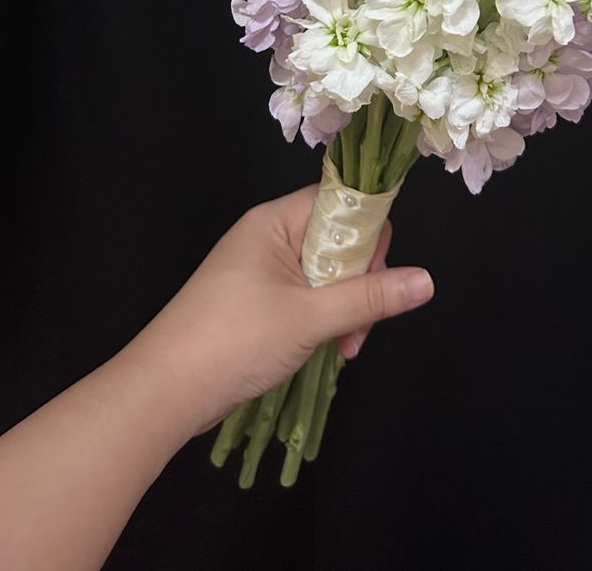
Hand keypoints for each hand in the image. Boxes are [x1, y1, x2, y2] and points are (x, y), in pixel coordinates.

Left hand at [120, 185, 433, 441]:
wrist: (164, 391)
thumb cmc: (234, 340)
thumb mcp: (310, 318)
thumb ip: (370, 297)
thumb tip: (427, 279)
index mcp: (274, 221)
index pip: (340, 202)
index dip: (369, 232)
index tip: (380, 276)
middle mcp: (268, 237)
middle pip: (337, 241)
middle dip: (360, 283)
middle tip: (360, 328)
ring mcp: (260, 271)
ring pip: (325, 274)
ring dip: (344, 309)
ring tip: (345, 350)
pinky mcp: (255, 303)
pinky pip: (306, 297)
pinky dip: (323, 321)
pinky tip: (329, 351)